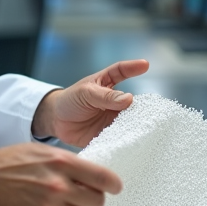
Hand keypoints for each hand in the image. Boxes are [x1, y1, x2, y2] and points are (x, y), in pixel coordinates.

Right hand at [0, 143, 122, 205]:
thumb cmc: (9, 163)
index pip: (102, 177)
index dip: (113, 184)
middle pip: (97, 202)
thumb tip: (91, 175)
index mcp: (61, 162)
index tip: (115, 187)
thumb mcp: (42, 151)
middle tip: (84, 196)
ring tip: (63, 204)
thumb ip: (68, 162)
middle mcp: (58, 185)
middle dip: (93, 199)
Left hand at [31, 59, 148, 146]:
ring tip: (145, 127)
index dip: (133, 67)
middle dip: (141, 105)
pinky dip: (126, 138)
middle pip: (131, 101)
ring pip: (129, 120)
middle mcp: (113, 101)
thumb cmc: (70, 101)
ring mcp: (112, 118)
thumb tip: (129, 99)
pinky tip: (133, 141)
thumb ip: (105, 96)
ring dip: (136, 123)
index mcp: (106, 84)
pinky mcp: (109, 134)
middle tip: (150, 109)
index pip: (121, 72)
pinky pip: (120, 136)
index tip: (145, 64)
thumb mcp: (85, 93)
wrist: (57, 122)